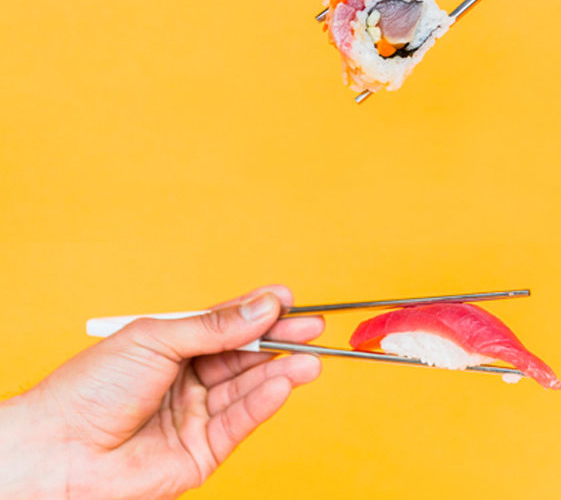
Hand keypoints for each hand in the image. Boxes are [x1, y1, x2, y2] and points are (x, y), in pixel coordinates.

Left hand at [0, 286, 323, 499]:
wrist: (58, 450)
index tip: (288, 299)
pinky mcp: (203, 451)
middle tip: (313, 327)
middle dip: (279, 340)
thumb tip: (262, 306)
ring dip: (280, 371)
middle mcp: (189, 379)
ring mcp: (197, 415)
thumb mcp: (156, 339)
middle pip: (244, 355)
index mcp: (174, 346)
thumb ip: (215, 327)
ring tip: (310, 358)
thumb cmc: (92, 387)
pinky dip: (264, 401)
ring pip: (248, 388)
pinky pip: (240, 421)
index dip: (258, 311)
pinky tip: (283, 382)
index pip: (227, 324)